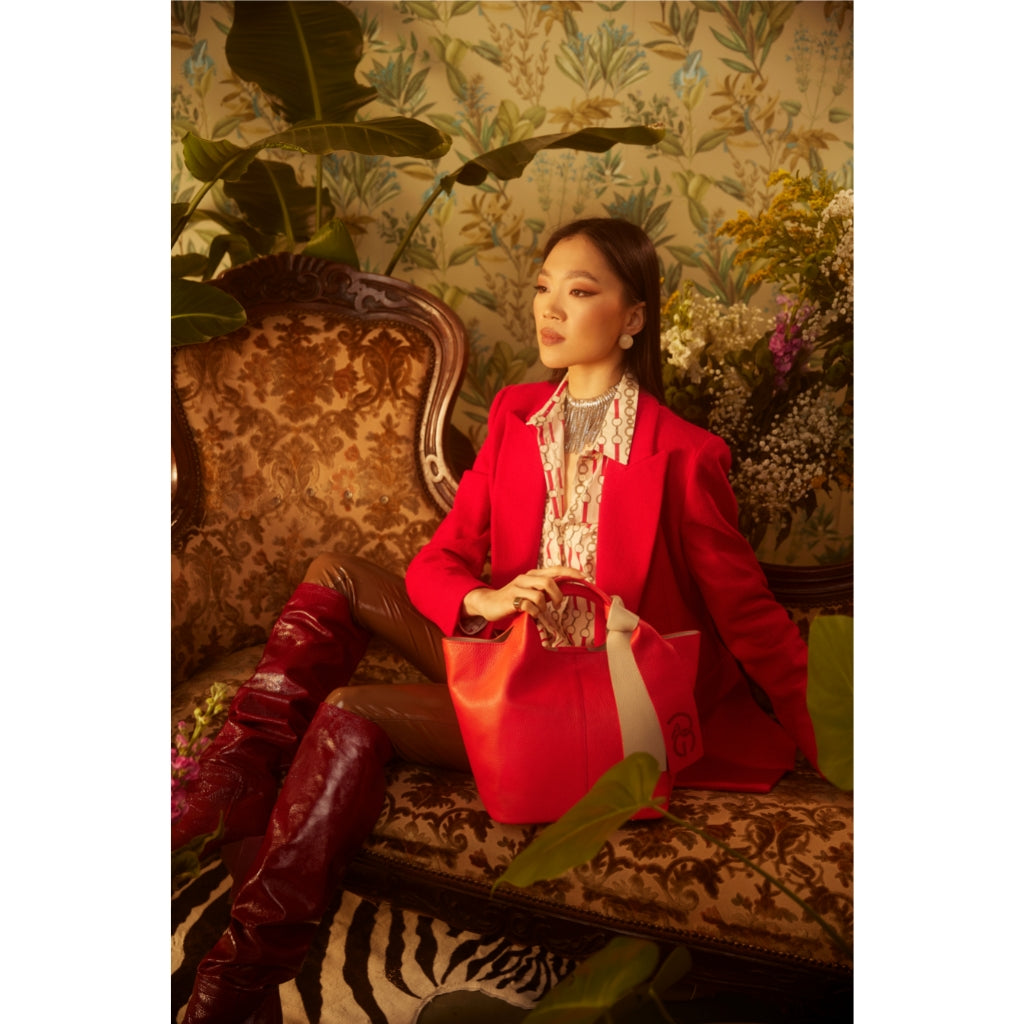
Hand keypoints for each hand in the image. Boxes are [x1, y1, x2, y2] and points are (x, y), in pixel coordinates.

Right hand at [461, 566, 585, 623]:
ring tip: (539, 611)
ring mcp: (517, 588)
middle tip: (557, 605)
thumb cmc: (514, 598)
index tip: (584, 577)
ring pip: (540, 594)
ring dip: (544, 606)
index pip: (555, 569)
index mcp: (533, 574)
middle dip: (558, 595)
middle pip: (549, 581)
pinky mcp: (510, 600)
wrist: (488, 603)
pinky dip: (533, 612)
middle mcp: (525, 578)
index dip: (570, 572)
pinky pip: (529, 606)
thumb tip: (564, 591)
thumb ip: (545, 589)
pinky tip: (529, 614)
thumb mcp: (530, 590)